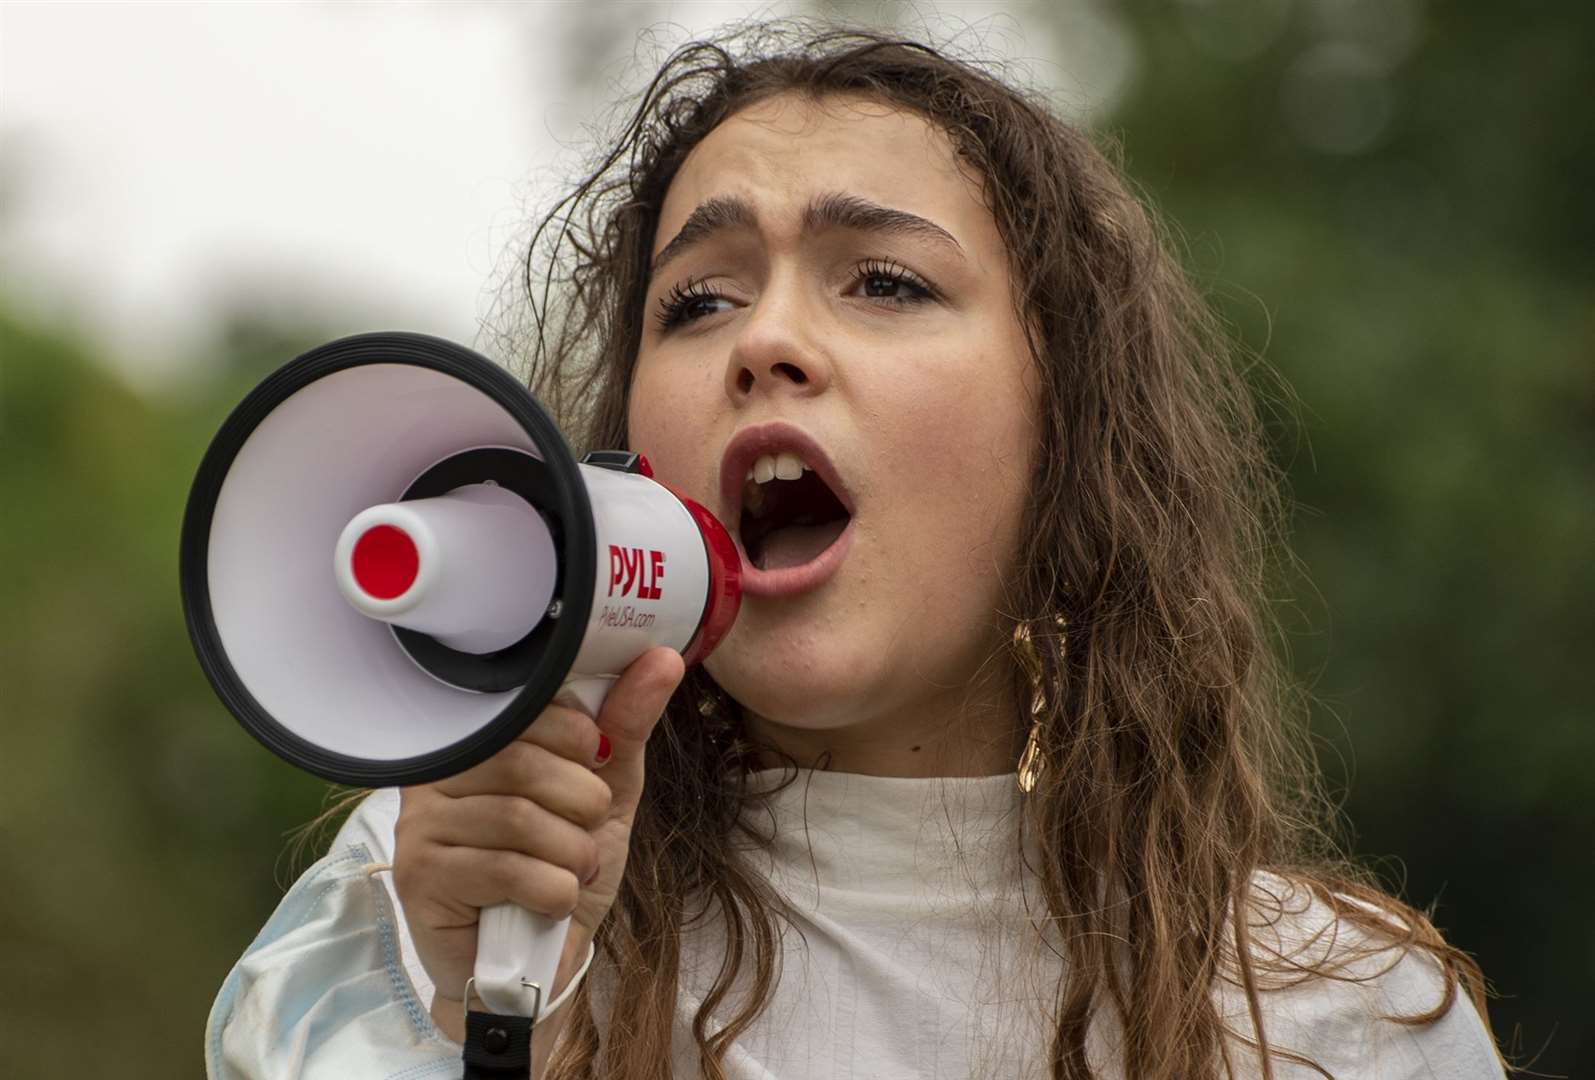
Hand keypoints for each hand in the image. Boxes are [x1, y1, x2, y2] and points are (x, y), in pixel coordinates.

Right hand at [392, 647, 684, 1018]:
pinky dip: (552, 889)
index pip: (523, 706)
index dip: (576, 735)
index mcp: (476, 738)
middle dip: (582, 802)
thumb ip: (624, 726)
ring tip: (576, 870)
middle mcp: (437, 773)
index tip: (593, 763)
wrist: (535, 963)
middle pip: (521, 763)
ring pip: (518, 818)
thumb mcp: (606, 792)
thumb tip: (663, 659)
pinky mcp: (420, 877)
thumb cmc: (562, 866)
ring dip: (573, 852)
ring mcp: (420, 825)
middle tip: (588, 829)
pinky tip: (553, 900)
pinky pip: (504, 869)